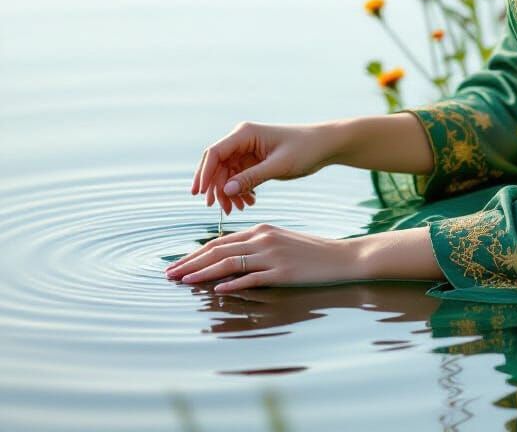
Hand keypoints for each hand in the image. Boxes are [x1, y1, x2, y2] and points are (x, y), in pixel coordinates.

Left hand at [165, 223, 362, 292]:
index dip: (195, 254)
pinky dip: (232, 284)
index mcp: (261, 230)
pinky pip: (252, 278)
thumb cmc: (311, 252)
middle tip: (170, 274)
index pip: (220, 241)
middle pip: (219, 250)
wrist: (341, 257)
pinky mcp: (282, 272)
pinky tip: (217, 291)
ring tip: (183, 282)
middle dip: (191, 262)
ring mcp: (273, 255)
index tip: (177, 264)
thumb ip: (255, 248)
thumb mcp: (281, 242)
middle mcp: (264, 238)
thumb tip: (228, 261)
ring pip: (230, 262)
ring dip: (203, 273)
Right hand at [191, 121, 328, 212]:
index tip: (199, 195)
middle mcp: (242, 140)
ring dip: (230, 193)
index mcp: (245, 133)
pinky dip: (240, 191)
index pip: (215, 153)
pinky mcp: (254, 161)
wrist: (324, 146)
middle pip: (218, 166)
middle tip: (224, 210)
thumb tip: (225, 191)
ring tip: (240, 209)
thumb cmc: (305, 149)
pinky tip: (250, 202)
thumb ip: (251, 178)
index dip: (204, 173)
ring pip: (227, 175)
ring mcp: (247, 150)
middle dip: (218, 189)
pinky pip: (238, 178)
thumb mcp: (279, 166)